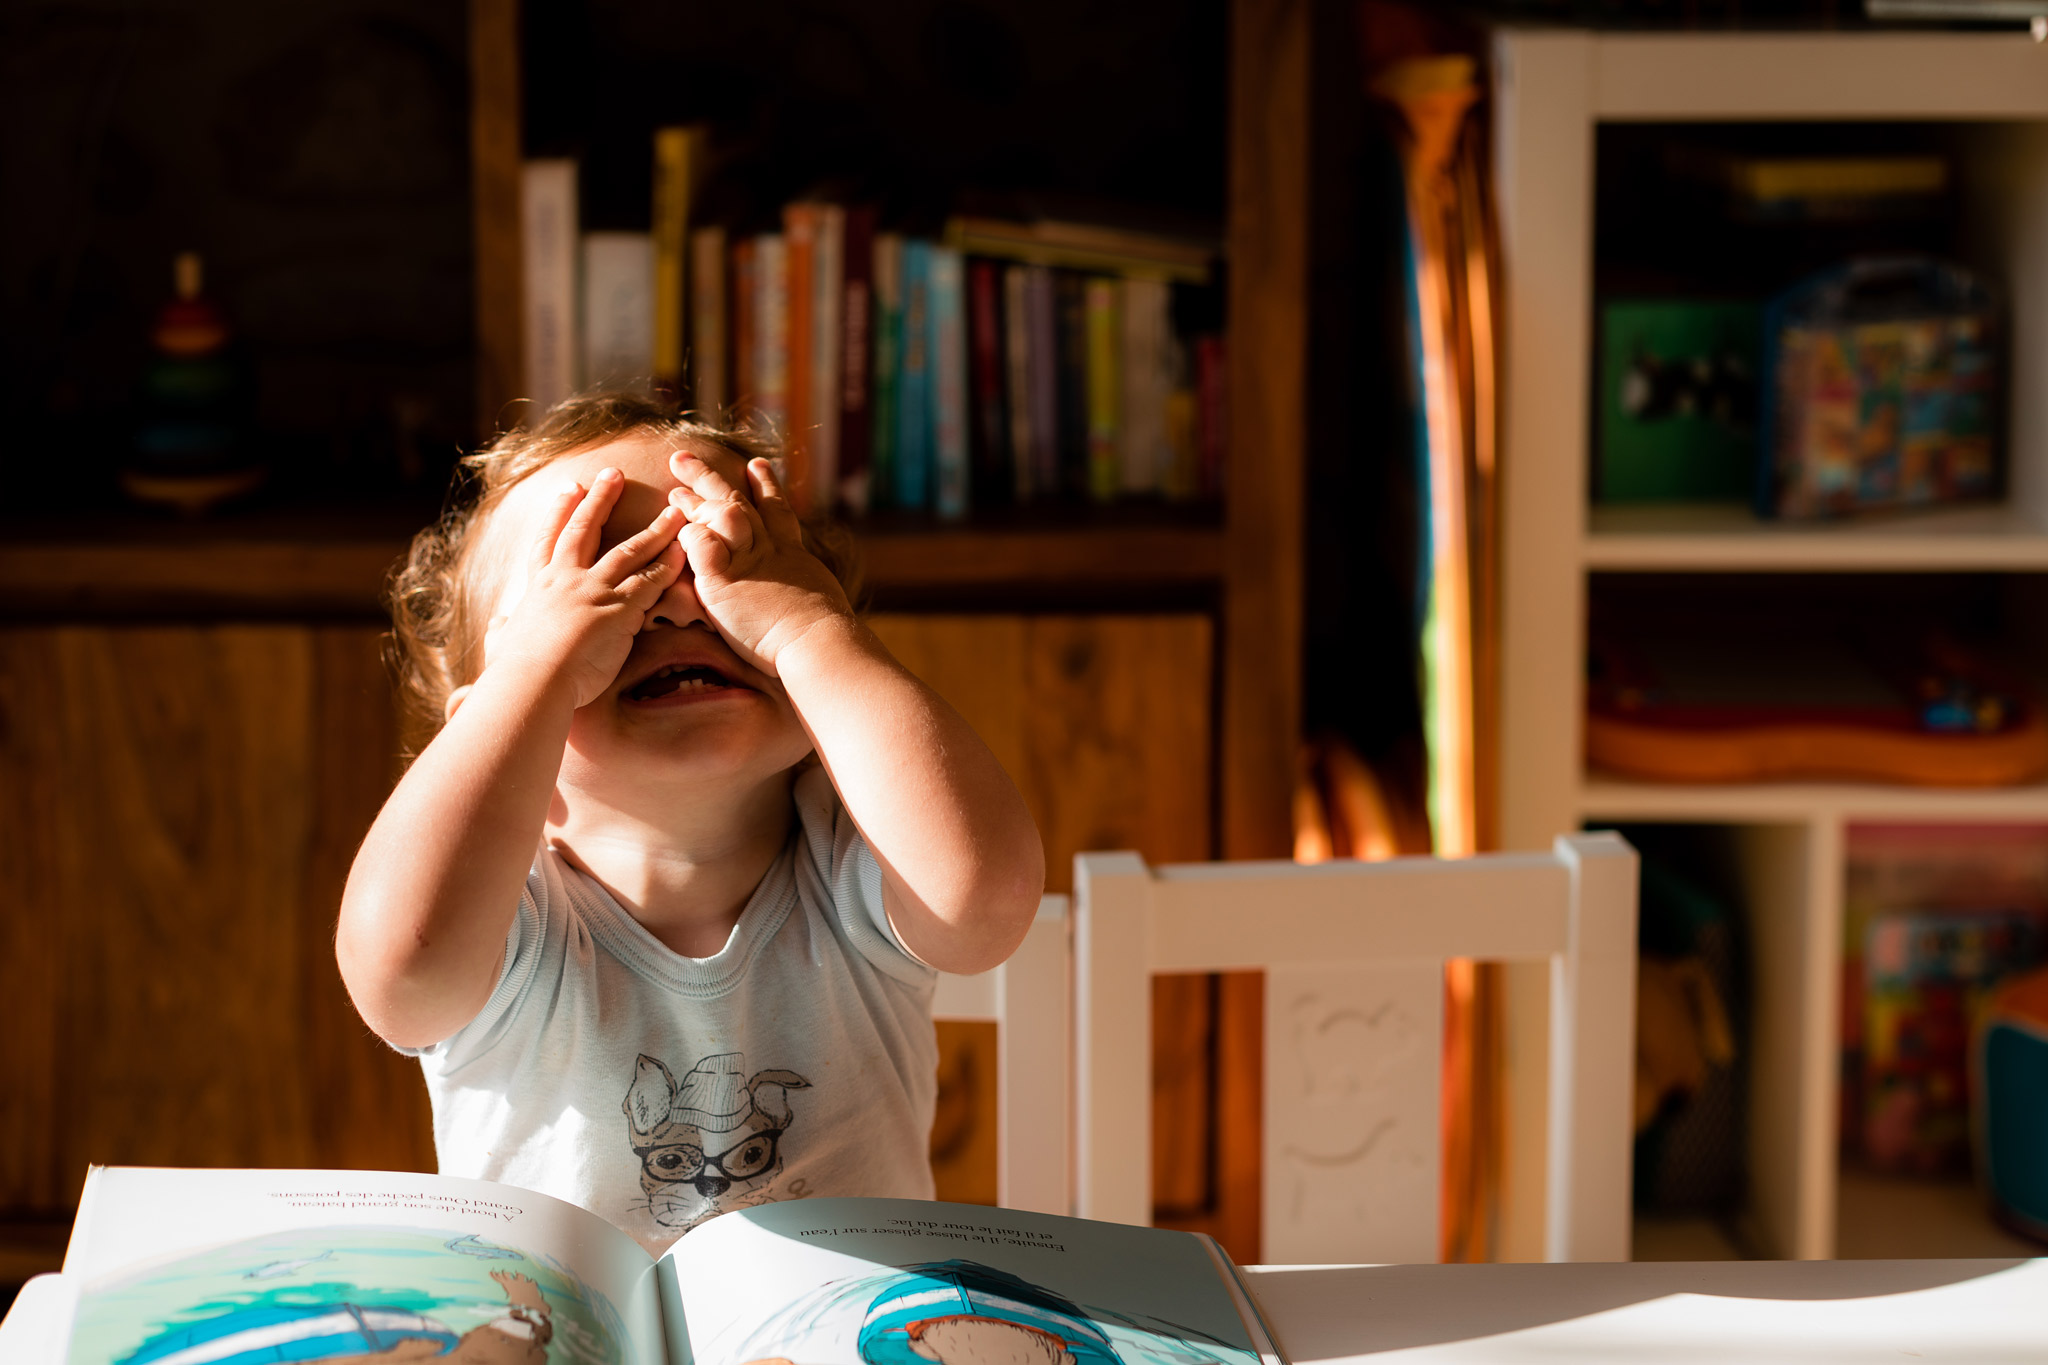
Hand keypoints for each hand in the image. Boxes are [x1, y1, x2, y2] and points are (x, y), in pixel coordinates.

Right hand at [483, 467, 684, 707]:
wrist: (531, 682)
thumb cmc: (513, 671)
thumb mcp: (500, 643)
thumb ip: (502, 629)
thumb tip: (498, 624)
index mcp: (538, 587)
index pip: (549, 540)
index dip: (560, 512)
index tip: (571, 487)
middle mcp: (565, 580)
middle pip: (586, 530)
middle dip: (601, 498)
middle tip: (614, 472)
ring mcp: (593, 591)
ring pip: (629, 551)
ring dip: (654, 529)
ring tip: (674, 510)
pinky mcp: (618, 610)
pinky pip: (649, 582)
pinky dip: (668, 565)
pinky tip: (684, 551)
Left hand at [667, 449, 852, 674]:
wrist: (817, 643)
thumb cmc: (821, 640)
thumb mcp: (820, 605)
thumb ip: (806, 597)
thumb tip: (819, 611)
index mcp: (791, 555)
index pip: (777, 511)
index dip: (766, 485)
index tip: (755, 463)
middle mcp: (768, 550)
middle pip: (738, 502)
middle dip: (709, 478)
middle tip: (682, 458)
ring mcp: (745, 561)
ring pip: (720, 513)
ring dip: (695, 499)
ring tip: (673, 487)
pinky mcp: (722, 580)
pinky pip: (701, 544)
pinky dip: (690, 535)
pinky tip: (679, 529)